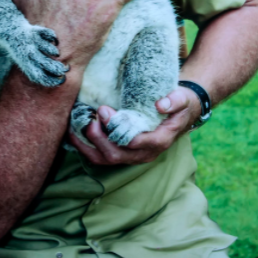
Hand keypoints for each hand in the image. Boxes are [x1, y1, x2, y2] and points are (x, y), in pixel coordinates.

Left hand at [67, 86, 201, 164]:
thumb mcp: (183, 98)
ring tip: (75, 125)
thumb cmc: (180, 104)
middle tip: (89, 116)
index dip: (116, 129)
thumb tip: (161, 104)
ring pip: (104, 159)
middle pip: (115, 155)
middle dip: (98, 138)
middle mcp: (144, 153)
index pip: (134, 143)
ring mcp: (132, 155)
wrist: (180, 113)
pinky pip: (100, 155)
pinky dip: (85, 146)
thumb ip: (175, 100)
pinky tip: (75, 131)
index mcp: (159, 140)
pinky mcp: (123, 151)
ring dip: (87, 145)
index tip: (104, 110)